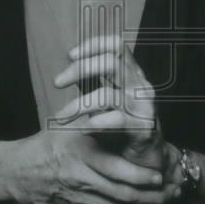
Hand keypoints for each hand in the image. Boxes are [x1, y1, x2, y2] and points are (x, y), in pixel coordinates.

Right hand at [7, 127, 180, 203]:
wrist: (15, 174)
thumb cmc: (43, 146)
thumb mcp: (66, 126)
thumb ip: (93, 118)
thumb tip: (119, 107)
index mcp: (81, 159)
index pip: (116, 172)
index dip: (141, 176)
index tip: (159, 175)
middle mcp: (82, 183)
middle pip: (124, 197)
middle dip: (153, 198)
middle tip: (173, 194)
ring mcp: (81, 202)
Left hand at [53, 34, 165, 170]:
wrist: (148, 158)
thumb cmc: (124, 126)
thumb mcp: (106, 98)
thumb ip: (92, 81)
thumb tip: (70, 65)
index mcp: (133, 75)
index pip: (117, 46)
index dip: (93, 45)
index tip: (70, 55)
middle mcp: (140, 87)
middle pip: (111, 63)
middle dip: (80, 69)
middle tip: (56, 83)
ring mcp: (144, 107)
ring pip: (107, 95)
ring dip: (77, 105)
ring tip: (61, 117)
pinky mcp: (144, 129)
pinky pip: (119, 121)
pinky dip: (98, 123)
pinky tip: (84, 128)